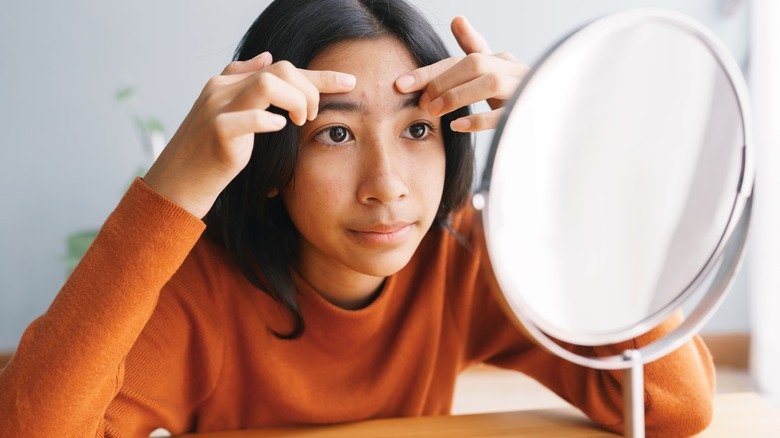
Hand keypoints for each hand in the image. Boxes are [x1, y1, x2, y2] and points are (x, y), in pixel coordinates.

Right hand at [143, 52, 356, 217]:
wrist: (177, 183)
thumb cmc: (208, 152)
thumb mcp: (226, 113)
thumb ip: (245, 85)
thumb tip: (266, 57)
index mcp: (227, 82)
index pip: (281, 67)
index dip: (318, 76)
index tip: (349, 84)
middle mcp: (221, 89)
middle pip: (281, 70)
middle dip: (310, 90)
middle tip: (312, 116)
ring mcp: (217, 109)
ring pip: (269, 84)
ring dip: (297, 101)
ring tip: (300, 122)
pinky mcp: (218, 133)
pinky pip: (251, 117)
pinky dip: (271, 121)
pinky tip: (280, 128)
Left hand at [394, 16, 528, 131]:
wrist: (553, 115)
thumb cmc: (515, 96)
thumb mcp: (492, 75)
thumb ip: (473, 50)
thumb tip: (457, 18)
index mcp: (500, 59)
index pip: (461, 58)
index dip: (431, 70)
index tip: (400, 84)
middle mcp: (512, 68)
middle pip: (474, 63)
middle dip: (443, 82)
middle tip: (423, 102)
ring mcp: (523, 88)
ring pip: (489, 82)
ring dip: (457, 96)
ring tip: (435, 112)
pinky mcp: (529, 111)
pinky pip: (504, 113)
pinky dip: (479, 120)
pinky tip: (458, 126)